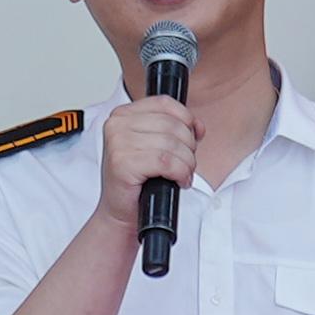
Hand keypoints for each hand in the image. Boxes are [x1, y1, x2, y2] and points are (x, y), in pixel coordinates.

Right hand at [90, 88, 201, 233]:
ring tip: (182, 174)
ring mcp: (118, 143)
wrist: (120, 211)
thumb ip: (172, 129)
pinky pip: (166, 161)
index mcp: (123, 114)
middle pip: (172, 124)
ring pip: (172, 143)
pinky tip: (178, 180)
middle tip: (185, 164)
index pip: (164, 103)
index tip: (194, 136)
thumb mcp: (154, 146)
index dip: (187, 118)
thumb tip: (197, 126)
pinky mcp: (123, 163)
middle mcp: (117, 125)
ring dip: (186, 163)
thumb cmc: (136, 181)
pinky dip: (180, 172)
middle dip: (188, 147)